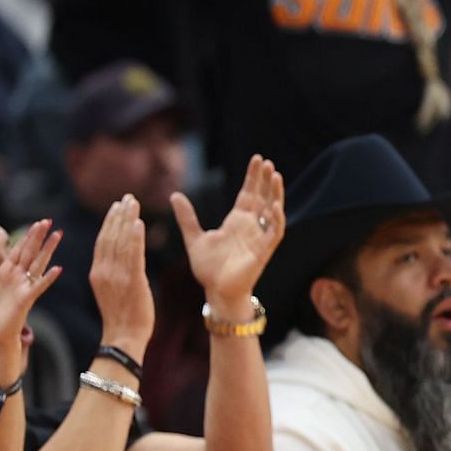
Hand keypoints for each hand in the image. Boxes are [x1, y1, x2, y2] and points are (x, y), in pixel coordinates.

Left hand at [0, 220, 61, 352]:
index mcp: (7, 272)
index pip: (18, 250)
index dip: (26, 237)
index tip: (36, 223)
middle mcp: (18, 277)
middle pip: (30, 252)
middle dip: (38, 236)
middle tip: (48, 220)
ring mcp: (24, 286)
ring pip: (38, 263)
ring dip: (48, 249)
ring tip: (58, 235)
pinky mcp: (26, 299)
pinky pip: (38, 286)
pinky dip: (48, 278)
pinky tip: (58, 269)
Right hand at [90, 196, 155, 351]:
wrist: (123, 338)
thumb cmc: (122, 317)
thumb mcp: (112, 291)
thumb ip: (114, 272)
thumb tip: (122, 258)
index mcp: (97, 273)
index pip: (102, 242)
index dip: (109, 222)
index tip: (116, 206)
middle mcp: (104, 271)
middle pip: (110, 237)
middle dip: (119, 215)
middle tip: (127, 198)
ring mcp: (117, 276)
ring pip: (121, 242)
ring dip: (128, 220)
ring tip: (133, 203)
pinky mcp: (132, 281)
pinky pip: (133, 255)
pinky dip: (135, 237)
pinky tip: (139, 223)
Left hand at [175, 155, 284, 317]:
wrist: (216, 291)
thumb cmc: (208, 269)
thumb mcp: (194, 238)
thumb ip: (187, 217)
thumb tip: (174, 195)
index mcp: (237, 221)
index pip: (249, 193)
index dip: (253, 177)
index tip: (257, 159)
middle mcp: (251, 226)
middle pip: (262, 197)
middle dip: (265, 179)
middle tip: (267, 161)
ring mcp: (259, 236)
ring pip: (272, 210)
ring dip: (275, 193)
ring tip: (275, 175)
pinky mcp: (264, 250)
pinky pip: (274, 231)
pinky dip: (276, 219)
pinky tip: (274, 205)